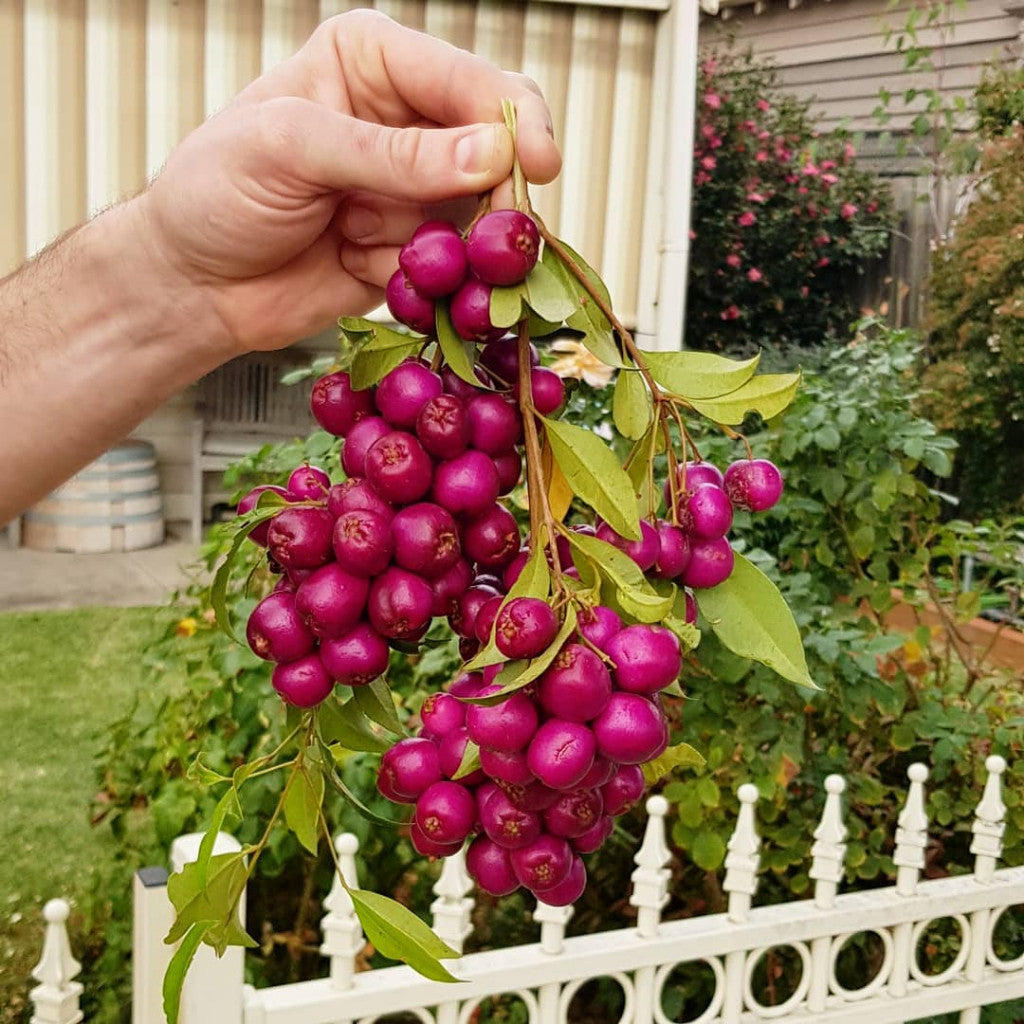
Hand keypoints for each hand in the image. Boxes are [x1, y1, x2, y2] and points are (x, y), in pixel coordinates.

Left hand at [136, 11, 560, 353]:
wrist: (194, 285)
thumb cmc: (217, 192)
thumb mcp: (290, 149)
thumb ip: (391, 153)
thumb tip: (491, 155)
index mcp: (373, 63)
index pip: (468, 80)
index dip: (511, 120)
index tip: (535, 167)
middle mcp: (405, 122)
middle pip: (496, 148)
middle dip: (493, 194)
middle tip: (494, 233)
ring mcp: (414, 191)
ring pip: (481, 217)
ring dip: (447, 244)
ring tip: (369, 242)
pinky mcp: (416, 251)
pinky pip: (454, 269)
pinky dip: (424, 280)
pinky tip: (359, 267)